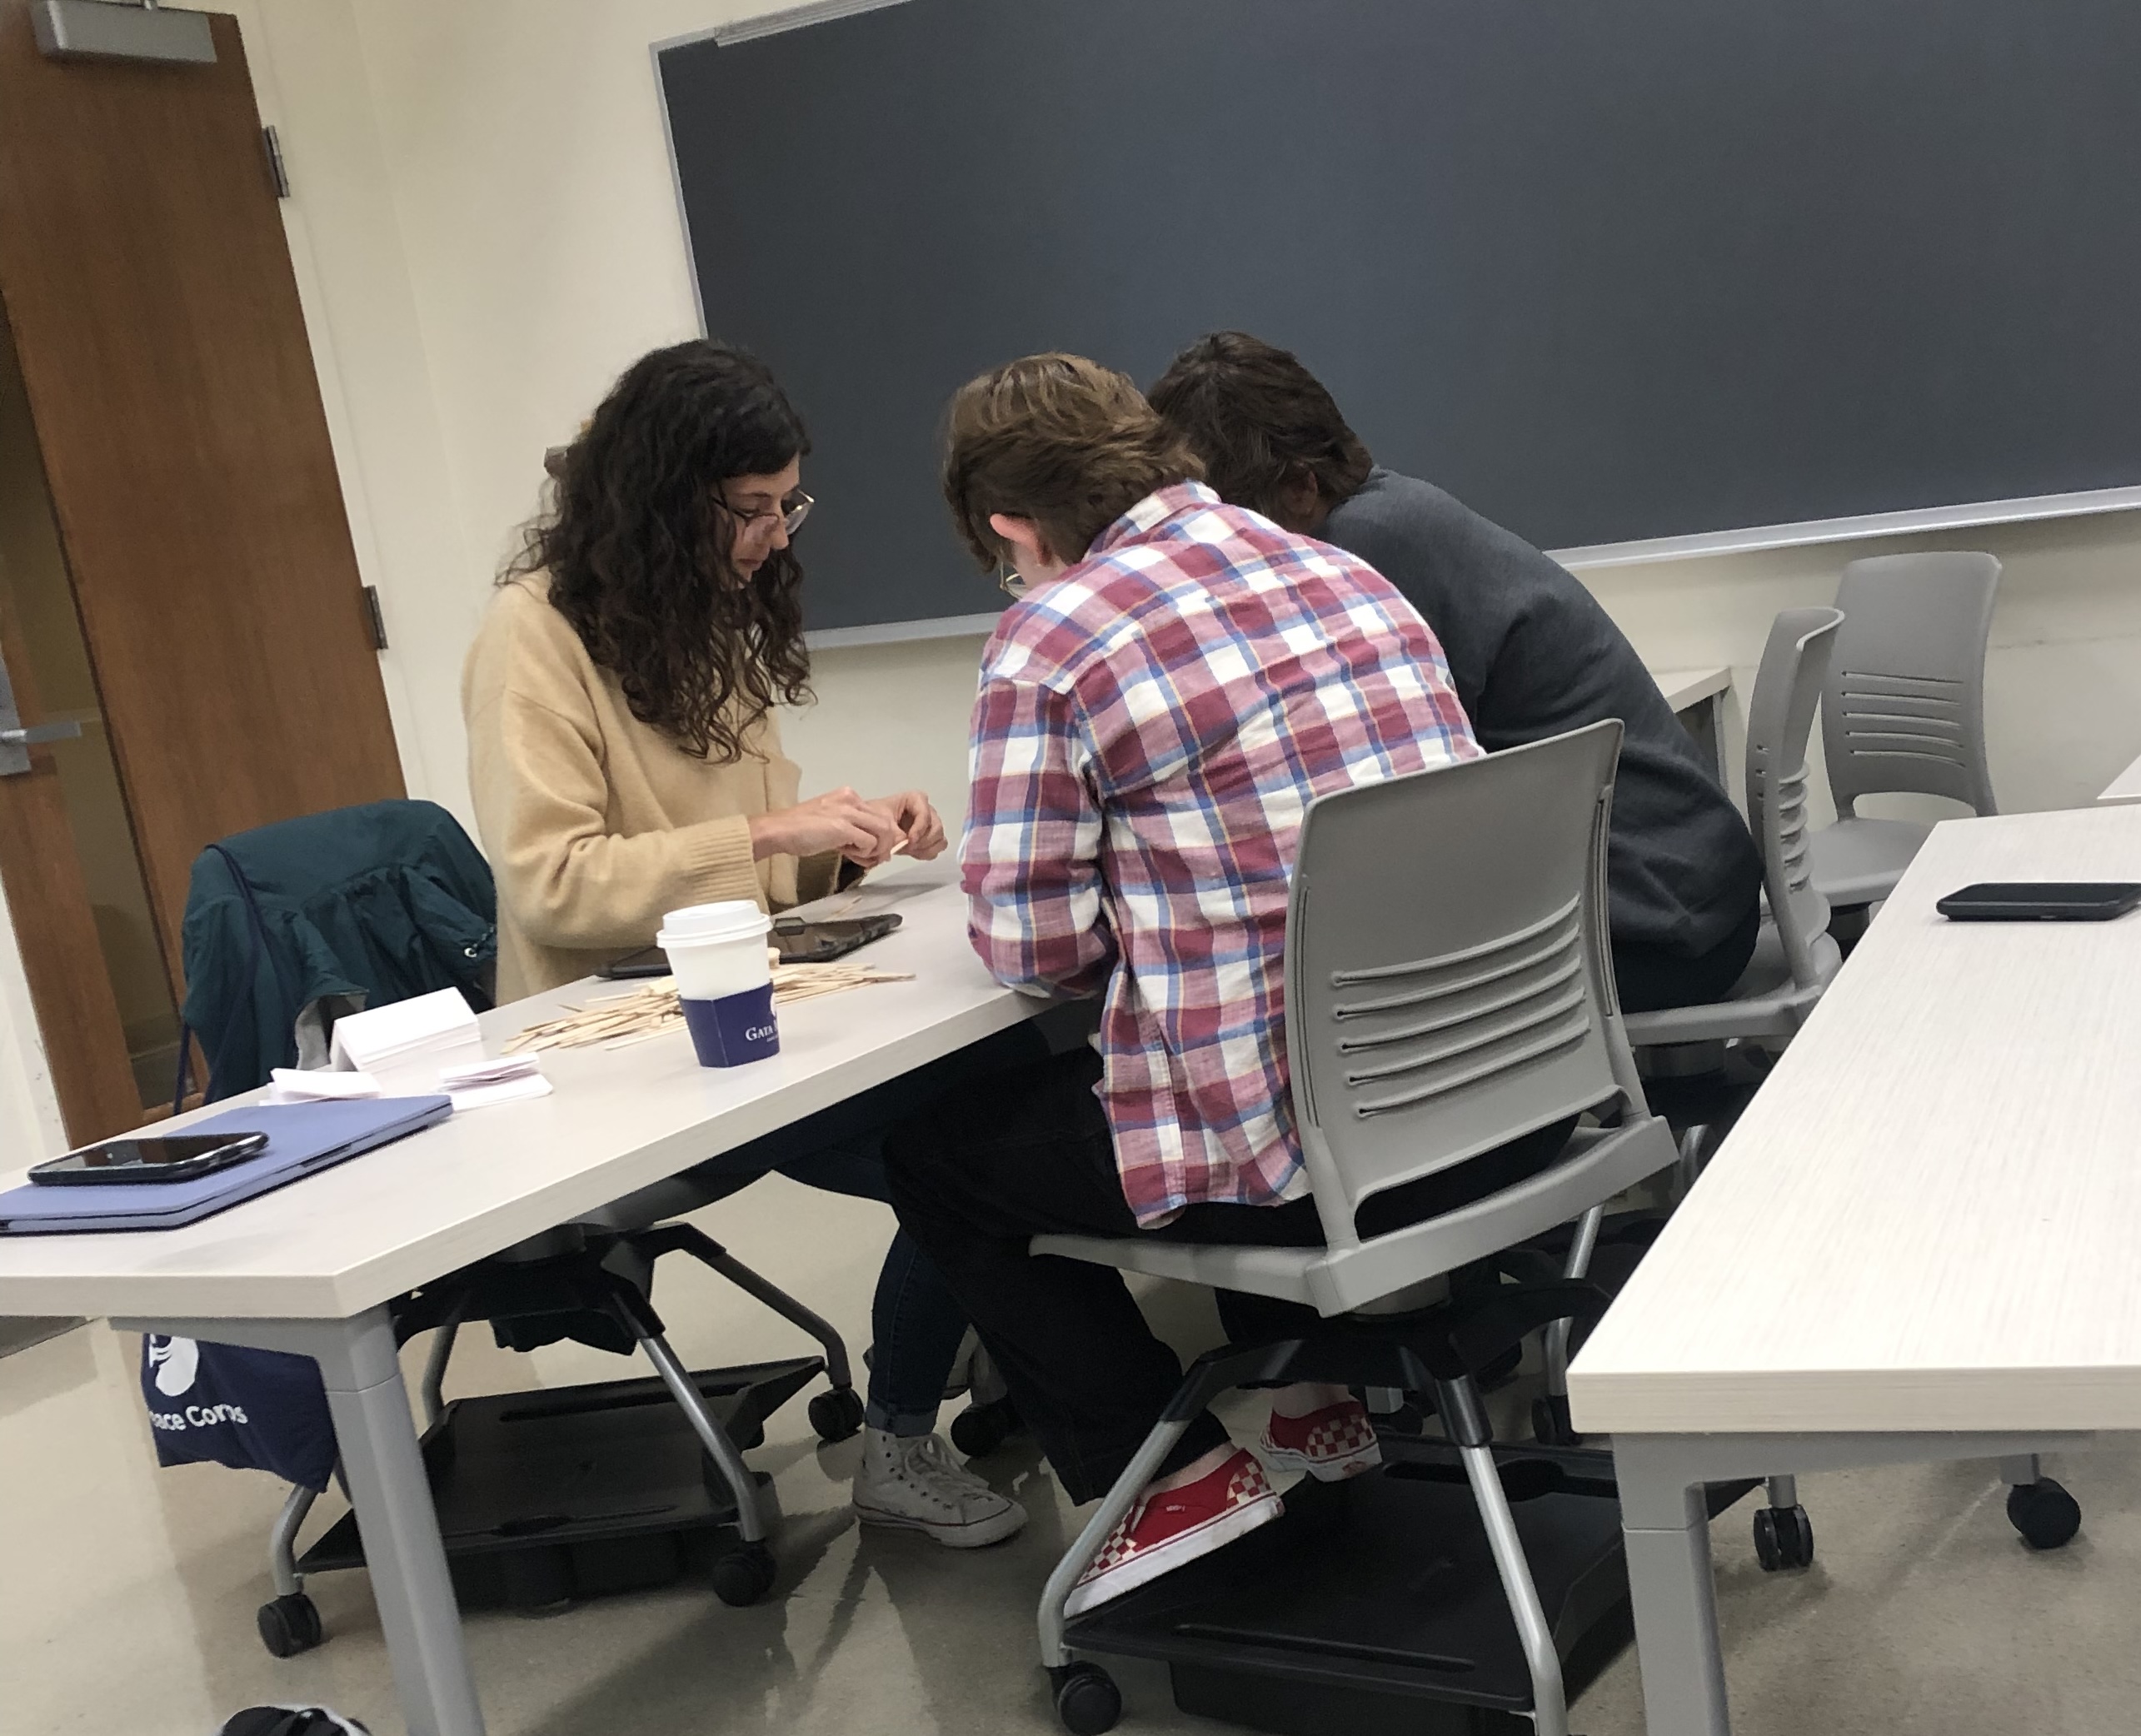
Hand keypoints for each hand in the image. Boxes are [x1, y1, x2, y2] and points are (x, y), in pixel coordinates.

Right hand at [751, 788, 904, 865]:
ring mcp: (847, 812)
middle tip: (873, 857)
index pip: (879, 814)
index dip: (880, 834)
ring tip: (859, 856)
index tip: (872, 849)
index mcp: (848, 795)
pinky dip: (864, 853)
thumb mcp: (831, 821)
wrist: (779, 830)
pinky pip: (870, 843)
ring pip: (884, 831)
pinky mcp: (843, 827)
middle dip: (884, 843)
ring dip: (875, 849)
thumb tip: (871, 844)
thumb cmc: (800, 829)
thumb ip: (851, 827)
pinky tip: (848, 853)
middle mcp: (851, 799)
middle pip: (886, 822)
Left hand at [869, 790, 947, 860]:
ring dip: (925, 848)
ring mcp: (930, 824)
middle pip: (937, 827)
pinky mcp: (930, 837)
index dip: (920, 828)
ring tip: (909, 850)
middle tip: (907, 847)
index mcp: (916, 799)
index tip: (909, 840)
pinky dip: (927, 852)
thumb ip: (895, 833)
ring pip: (940, 839)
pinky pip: (938, 847)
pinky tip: (913, 852)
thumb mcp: (881, 823)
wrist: (873, 827)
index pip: (925, 813)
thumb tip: (905, 843)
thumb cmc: (876, 818)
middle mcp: (927, 810)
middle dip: (923, 841)